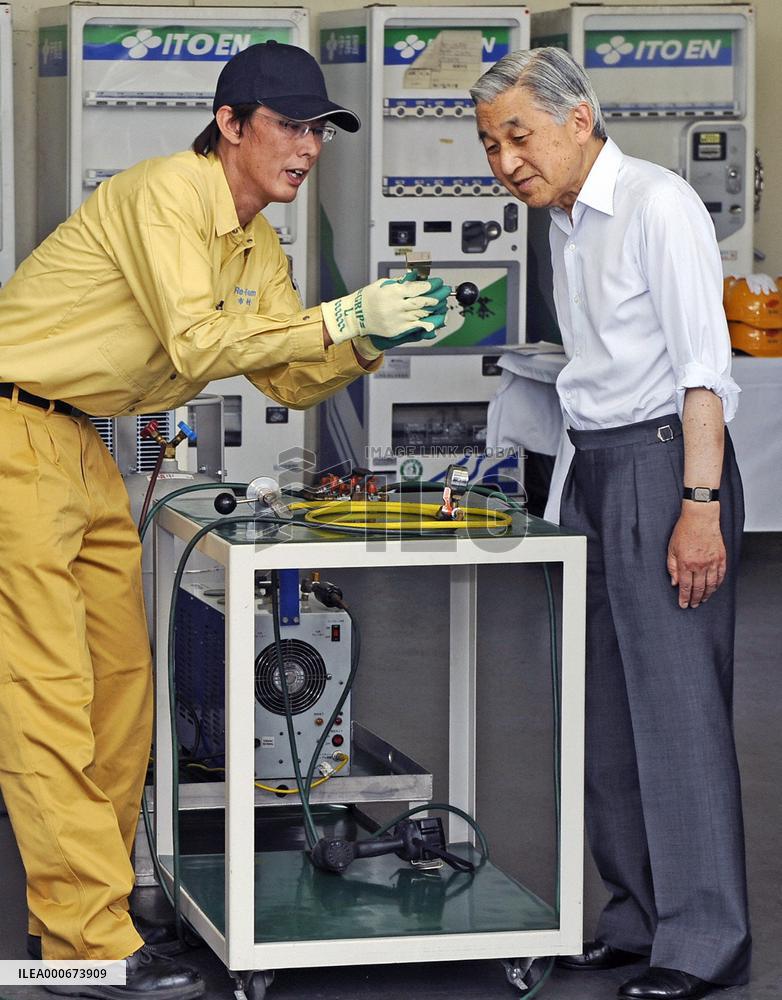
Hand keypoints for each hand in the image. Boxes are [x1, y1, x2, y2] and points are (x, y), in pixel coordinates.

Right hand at [322, 276, 450, 345]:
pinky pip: (417, 327)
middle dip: (437, 296)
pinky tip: (437, 320)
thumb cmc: (368, 298)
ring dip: (435, 309)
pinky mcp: (398, 330)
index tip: (438, 283)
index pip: (417, 288)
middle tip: (445, 292)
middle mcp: (396, 306)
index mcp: (393, 292)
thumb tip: (415, 276)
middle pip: (423, 301)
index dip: (430, 285)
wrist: (355, 317)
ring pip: (422, 314)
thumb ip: (400, 281)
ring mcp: (397, 319)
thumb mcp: (382, 284)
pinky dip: (428, 323)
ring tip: (443, 304)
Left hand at [666, 504, 725, 607]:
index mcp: (685, 563)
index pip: (685, 587)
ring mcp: (712, 562)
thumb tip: (674, 582)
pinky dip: (717, 585)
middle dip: (695, 599)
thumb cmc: (684, 530)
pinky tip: (713, 589)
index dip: (684, 598)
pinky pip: (720, 576)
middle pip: (698, 588)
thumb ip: (671, 567)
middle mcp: (700, 565)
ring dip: (707, 595)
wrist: (700, 518)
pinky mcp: (721, 558)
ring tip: (703, 600)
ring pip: (711, 585)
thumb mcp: (671, 549)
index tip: (683, 604)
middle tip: (693, 605)